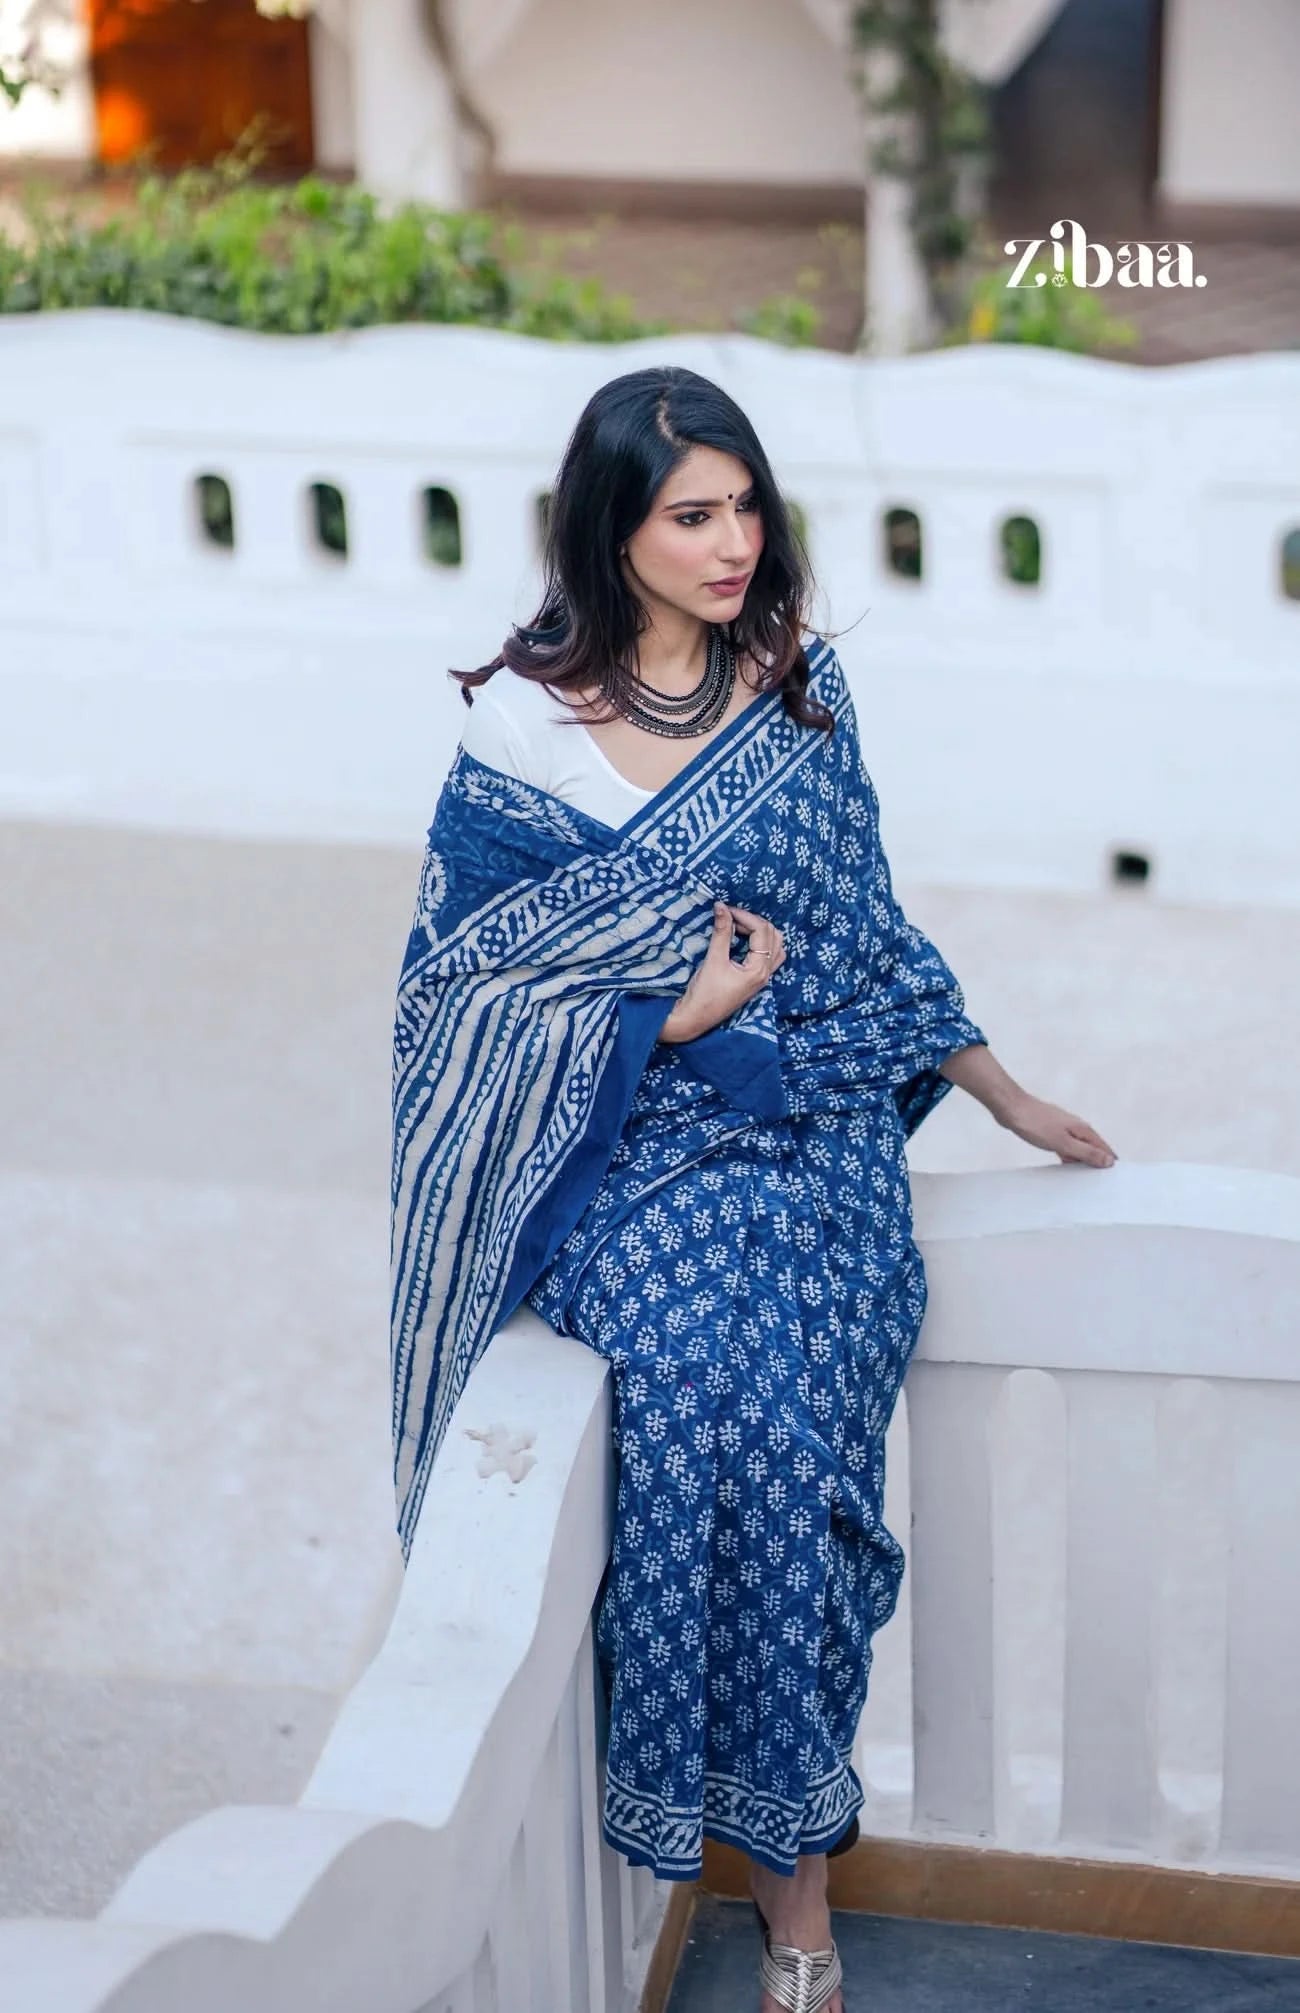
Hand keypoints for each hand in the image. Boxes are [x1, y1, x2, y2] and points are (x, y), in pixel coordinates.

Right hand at [658, 902, 785, 1043]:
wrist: (696, 1018)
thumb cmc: (704, 993)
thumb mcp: (713, 960)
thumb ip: (721, 933)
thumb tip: (722, 907)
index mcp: (758, 969)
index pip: (761, 931)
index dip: (744, 916)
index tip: (725, 910)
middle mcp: (766, 973)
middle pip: (773, 935)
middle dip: (753, 922)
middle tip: (731, 917)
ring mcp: (762, 978)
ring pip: (775, 946)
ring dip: (761, 931)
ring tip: (738, 927)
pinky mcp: (755, 980)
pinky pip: (770, 956)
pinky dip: (762, 943)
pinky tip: (744, 941)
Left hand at [997, 1091, 1117, 1167]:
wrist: (1011, 1109)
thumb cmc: (1034, 1123)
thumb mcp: (1063, 1143)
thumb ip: (1086, 1153)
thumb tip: (1108, 1160)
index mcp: (1082, 1129)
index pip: (1104, 1148)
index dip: (1110, 1161)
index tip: (1115, 1176)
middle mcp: (1075, 1126)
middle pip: (1092, 1147)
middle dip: (1097, 1162)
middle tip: (1100, 1181)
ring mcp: (1062, 1128)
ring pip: (1078, 1147)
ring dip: (1081, 1160)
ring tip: (1085, 1177)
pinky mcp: (1050, 1130)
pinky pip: (1065, 1146)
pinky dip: (1067, 1156)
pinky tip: (1065, 1164)